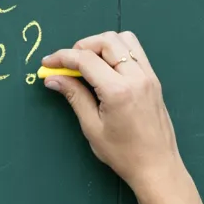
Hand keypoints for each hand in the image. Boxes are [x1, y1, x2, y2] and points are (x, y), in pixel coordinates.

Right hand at [40, 31, 183, 194]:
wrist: (156, 163)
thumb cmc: (122, 153)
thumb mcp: (92, 127)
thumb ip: (74, 96)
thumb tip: (53, 79)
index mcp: (118, 91)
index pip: (86, 60)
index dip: (62, 57)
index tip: (47, 63)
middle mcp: (136, 76)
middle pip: (107, 41)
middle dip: (82, 46)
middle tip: (66, 63)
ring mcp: (148, 75)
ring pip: (124, 40)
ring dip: (101, 44)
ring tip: (86, 62)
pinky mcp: (153, 78)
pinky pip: (135, 51)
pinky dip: (116, 51)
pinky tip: (104, 67)